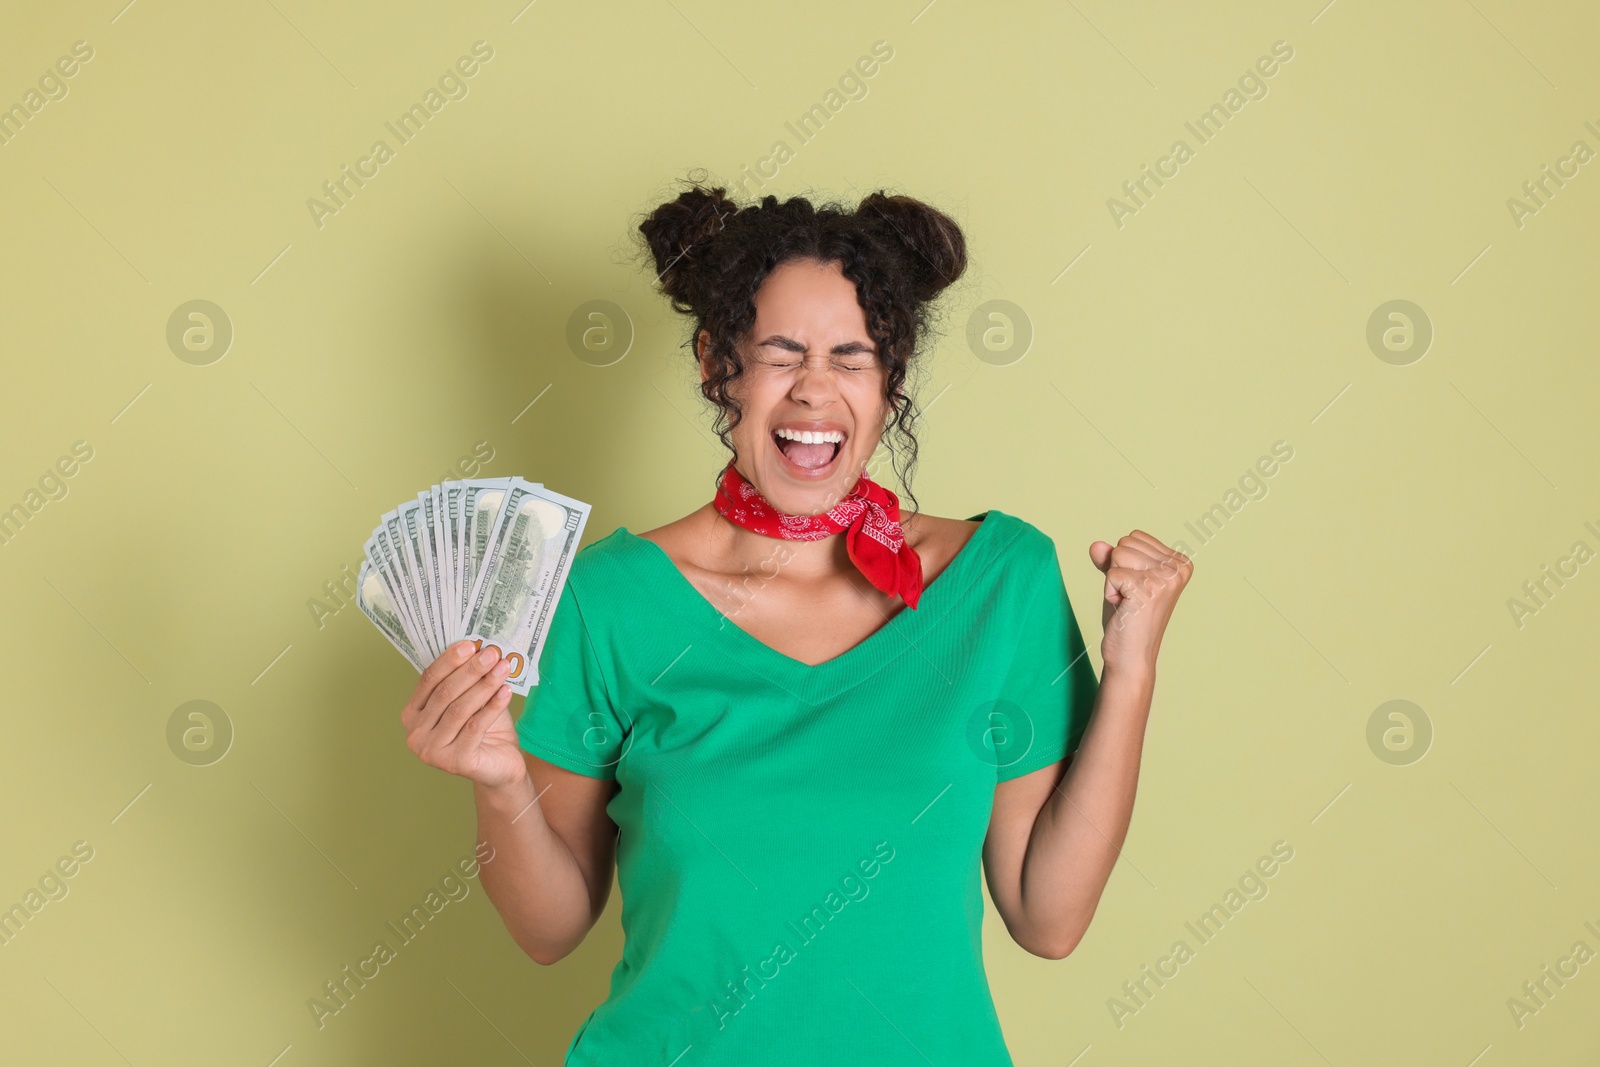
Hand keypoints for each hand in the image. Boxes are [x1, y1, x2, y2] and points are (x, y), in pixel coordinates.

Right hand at [401, 641, 526, 790]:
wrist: (500, 765)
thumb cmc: (484, 730)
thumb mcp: (471, 700)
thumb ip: (466, 680)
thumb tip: (478, 648)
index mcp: (412, 714)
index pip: (428, 680)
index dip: (449, 661)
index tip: (470, 645)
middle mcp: (416, 734)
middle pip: (444, 693)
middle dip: (470, 670)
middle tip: (491, 653)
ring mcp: (433, 751)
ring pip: (460, 709)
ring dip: (484, 685)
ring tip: (502, 668)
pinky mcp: (455, 762)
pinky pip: (475, 726)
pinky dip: (492, 706)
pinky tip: (505, 691)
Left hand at [1088, 530, 1192, 673]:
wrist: (1131, 657)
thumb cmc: (1128, 620)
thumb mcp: (1120, 580)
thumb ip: (1111, 559)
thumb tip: (1096, 545)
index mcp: (1180, 562)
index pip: (1135, 537)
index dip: (1125, 563)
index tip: (1136, 588)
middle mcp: (1179, 567)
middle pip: (1125, 542)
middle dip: (1118, 570)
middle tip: (1130, 598)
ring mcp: (1166, 578)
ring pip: (1117, 554)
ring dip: (1114, 581)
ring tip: (1128, 603)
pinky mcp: (1149, 588)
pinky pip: (1111, 573)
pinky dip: (1110, 592)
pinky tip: (1124, 609)